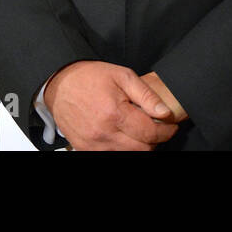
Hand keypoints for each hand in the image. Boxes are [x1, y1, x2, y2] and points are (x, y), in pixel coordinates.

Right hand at [43, 61, 179, 149]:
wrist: (60, 85)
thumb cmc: (91, 77)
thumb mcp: (124, 76)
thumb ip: (147, 96)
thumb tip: (164, 112)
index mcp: (114, 113)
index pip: (150, 133)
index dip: (166, 131)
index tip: (171, 125)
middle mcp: (102, 133)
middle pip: (141, 149)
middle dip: (155, 139)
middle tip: (157, 127)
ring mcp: (92, 144)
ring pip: (127, 155)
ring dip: (139, 145)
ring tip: (139, 129)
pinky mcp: (84, 149)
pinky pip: (110, 155)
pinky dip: (122, 148)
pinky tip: (124, 134)